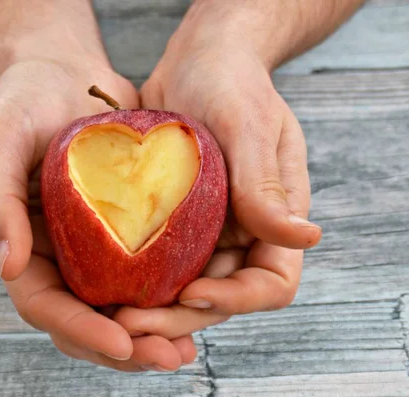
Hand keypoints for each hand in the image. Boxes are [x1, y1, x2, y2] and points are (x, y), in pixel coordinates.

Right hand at [0, 58, 196, 371]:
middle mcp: (59, 256)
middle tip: (167, 359)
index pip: (43, 304)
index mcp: (22, 246)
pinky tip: (198, 306)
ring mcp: (93, 247)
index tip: (123, 343)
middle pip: (85, 319)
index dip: (80, 330)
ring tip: (186, 351)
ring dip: (149, 335)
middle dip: (123, 348)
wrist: (66, 75)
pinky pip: (145, 273)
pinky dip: (167, 297)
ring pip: (118, 307)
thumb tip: (8, 266)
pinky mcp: (127, 230)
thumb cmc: (24, 103)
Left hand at [112, 2, 322, 339]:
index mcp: (275, 217)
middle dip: (180, 317)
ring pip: (185, 287)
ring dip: (152, 308)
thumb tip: (306, 238)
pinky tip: (103, 284)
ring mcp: (209, 229)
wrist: (199, 60)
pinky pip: (157, 261)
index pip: (271, 283)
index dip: (237, 300)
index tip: (194, 293)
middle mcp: (244, 232)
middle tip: (130, 324)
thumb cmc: (232, 81)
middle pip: (221, 297)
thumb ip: (266, 184)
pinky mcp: (175, 221)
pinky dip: (134, 278)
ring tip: (109, 314)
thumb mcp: (250, 126)